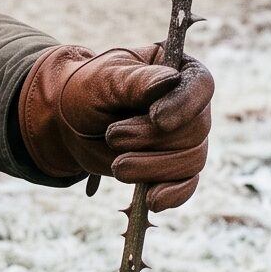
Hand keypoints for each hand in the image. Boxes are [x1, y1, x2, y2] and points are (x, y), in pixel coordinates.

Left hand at [17, 42, 213, 208]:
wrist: (69, 123)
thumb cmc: (88, 91)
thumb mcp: (105, 79)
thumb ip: (137, 81)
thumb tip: (171, 80)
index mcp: (178, 69)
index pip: (201, 85)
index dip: (184, 105)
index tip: (157, 119)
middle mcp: (190, 104)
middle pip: (196, 129)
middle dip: (153, 140)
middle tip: (112, 137)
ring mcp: (186, 137)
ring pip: (192, 160)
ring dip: (152, 167)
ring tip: (117, 166)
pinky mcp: (176, 167)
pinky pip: (187, 185)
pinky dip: (173, 195)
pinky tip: (151, 201)